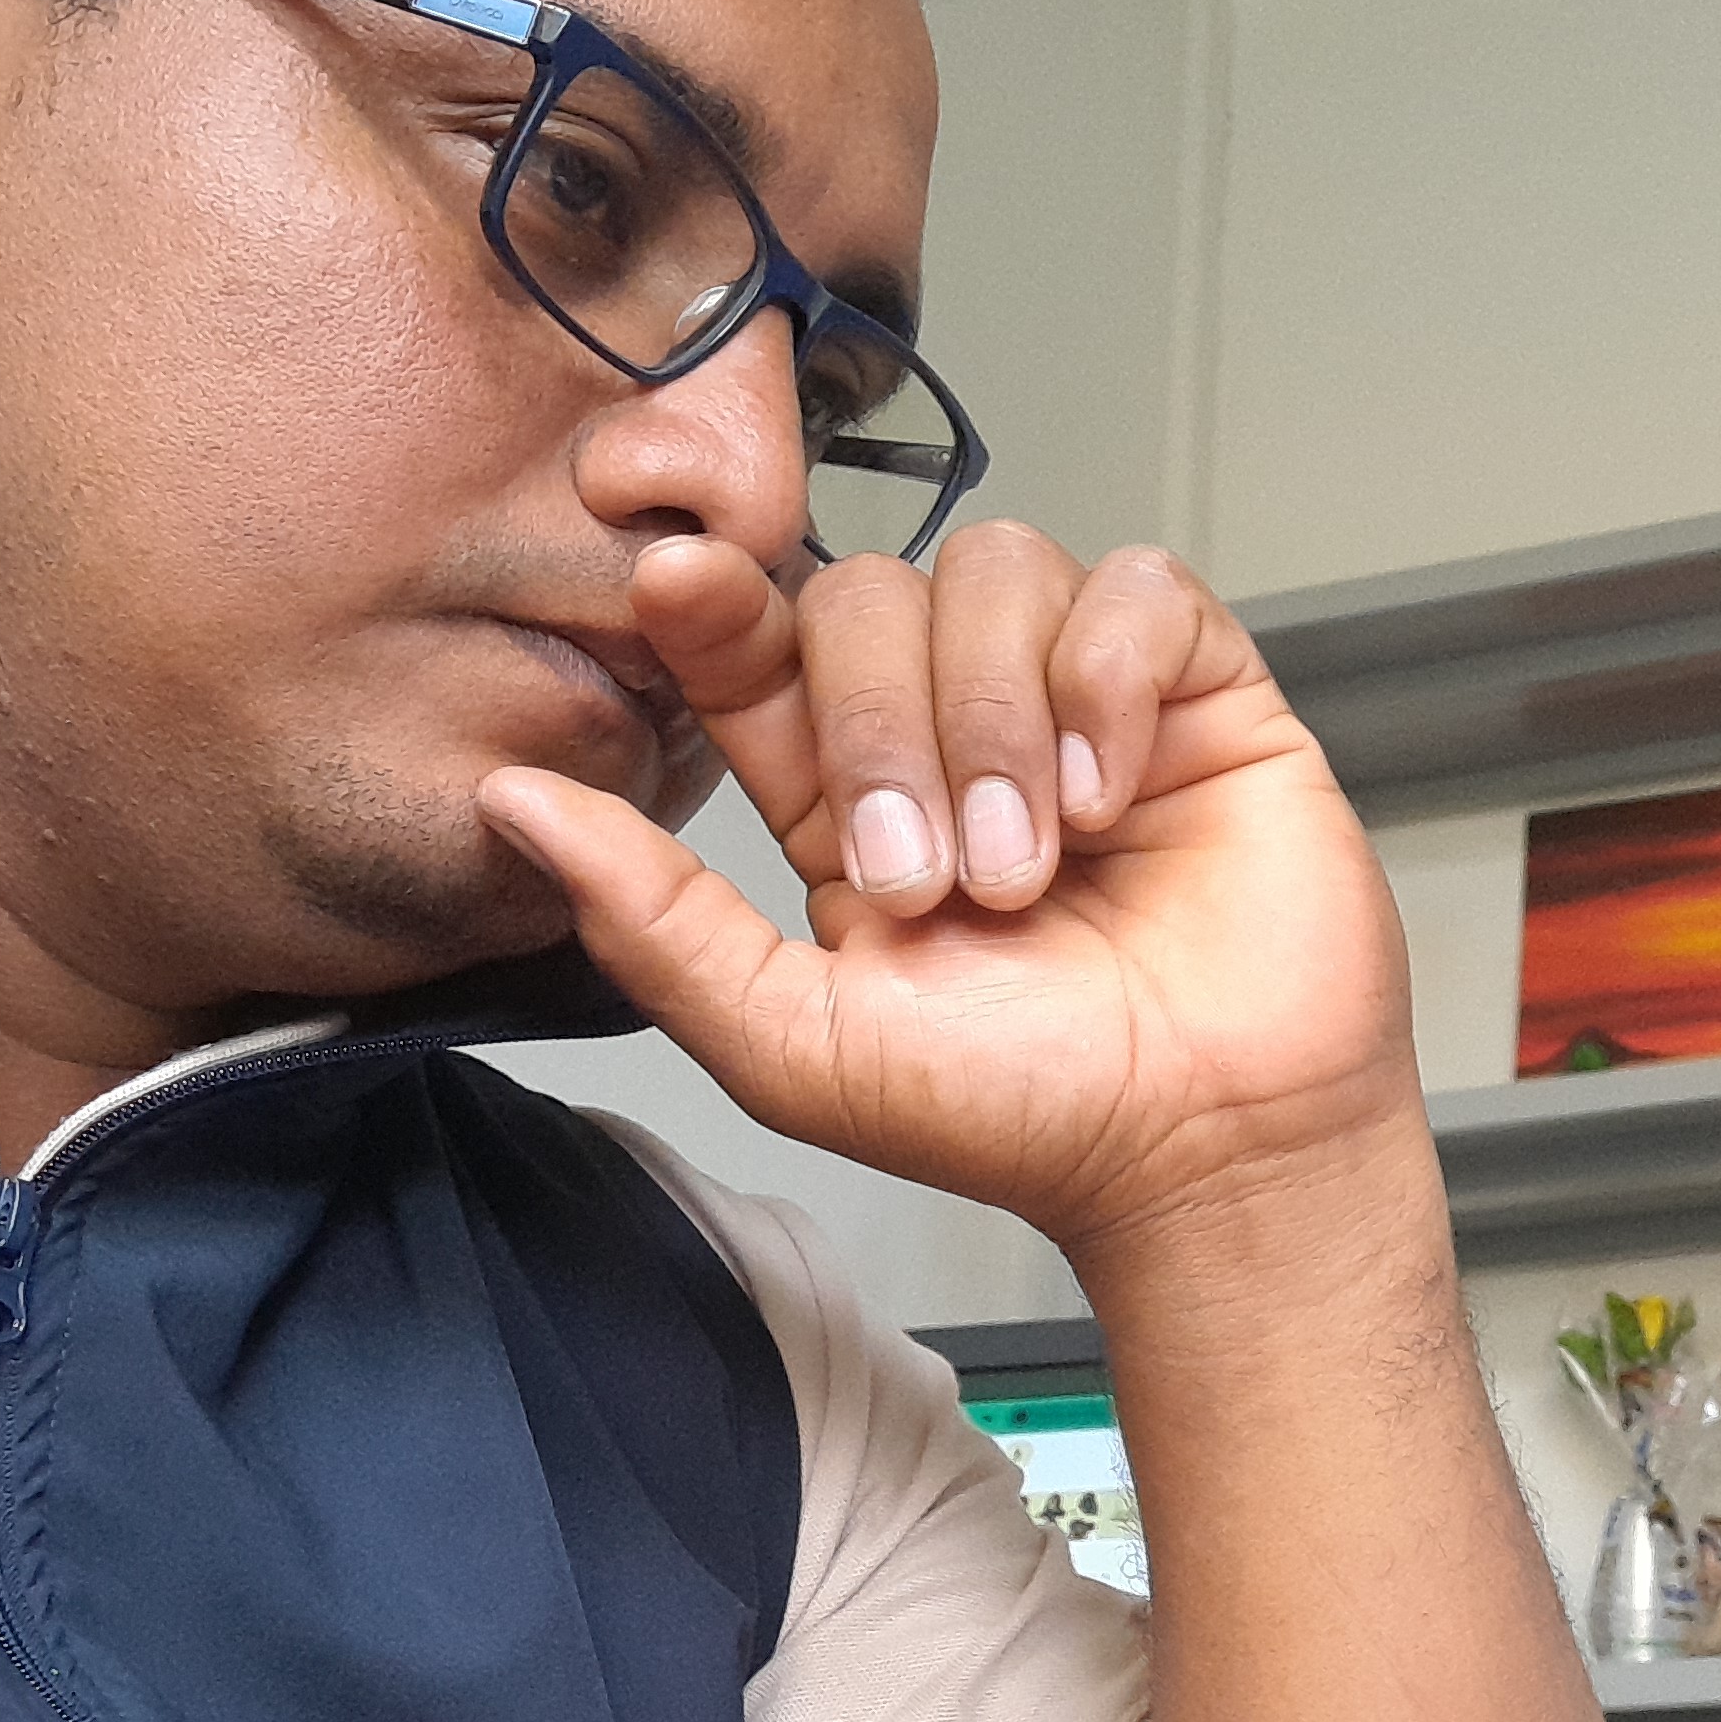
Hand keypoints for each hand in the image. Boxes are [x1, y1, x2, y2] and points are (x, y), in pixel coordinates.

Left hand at [473, 522, 1415, 1249]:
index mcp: (847, 802)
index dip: (715, 607)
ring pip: (996, 570)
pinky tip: (1117, 794)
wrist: (1211, 1151)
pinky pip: (1133, 586)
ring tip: (1037, 860)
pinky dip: (1106, 678)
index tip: (673, 588)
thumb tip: (509, 802)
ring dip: (995, 715)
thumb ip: (652, 924)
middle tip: (936, 880)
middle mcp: (957, 732)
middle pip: (870, 596)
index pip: (761, 648)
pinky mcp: (1197, 690)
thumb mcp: (798, 1045)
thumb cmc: (1025, 1120)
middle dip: (882, 729)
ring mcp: (1080, 701)